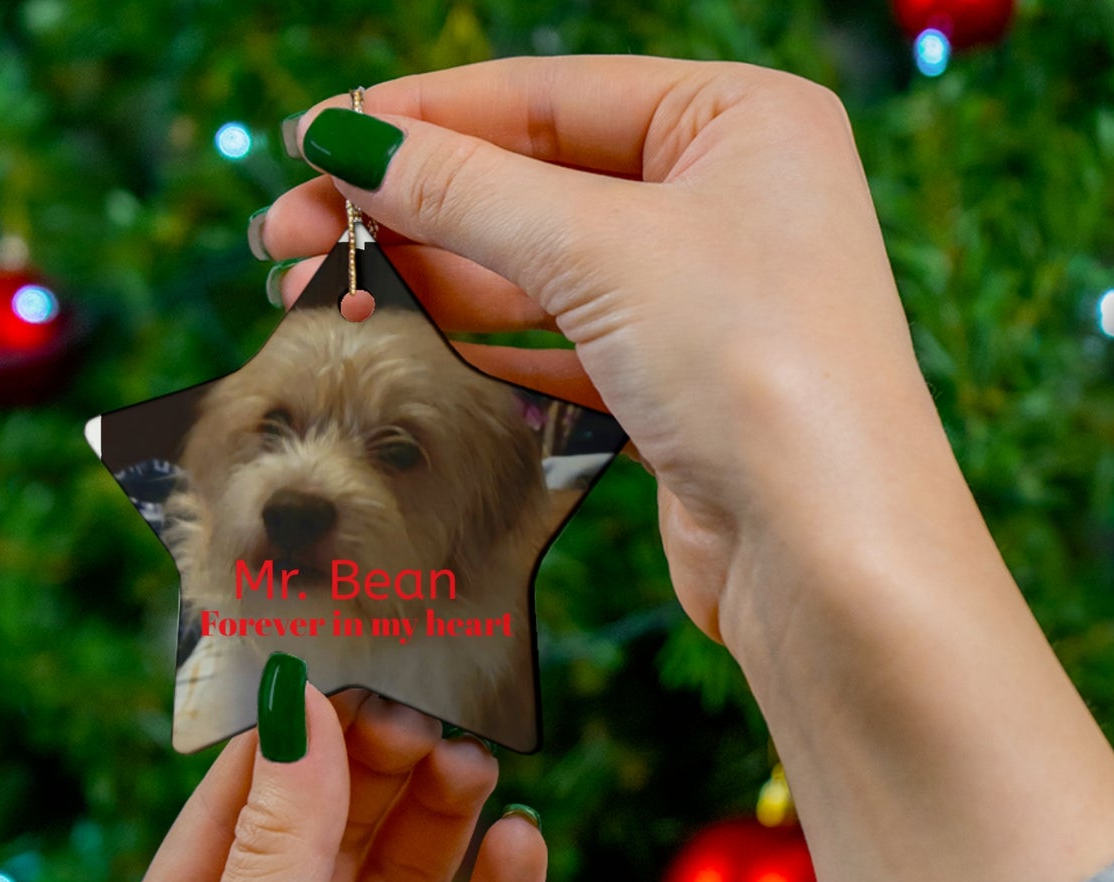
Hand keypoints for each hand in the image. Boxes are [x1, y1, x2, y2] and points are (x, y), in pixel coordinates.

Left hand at [91, 686, 545, 881]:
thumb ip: (275, 855)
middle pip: (330, 841)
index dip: (288, 741)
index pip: (234, 815)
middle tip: (429, 711)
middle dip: (375, 773)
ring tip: (477, 760)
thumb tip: (298, 714)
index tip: (345, 665)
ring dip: (440, 822)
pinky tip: (523, 847)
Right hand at [258, 56, 951, 647]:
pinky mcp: (677, 387)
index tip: (312, 141)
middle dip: (410, 207)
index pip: (546, 96)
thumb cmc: (755, 369)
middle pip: (533, 182)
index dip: (419, 118)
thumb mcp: (601, 248)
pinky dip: (482, 341)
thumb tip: (348, 142)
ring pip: (539, 269)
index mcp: (739, 120)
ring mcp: (703, 299)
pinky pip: (560, 343)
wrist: (827, 554)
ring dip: (433, 278)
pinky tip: (406, 335)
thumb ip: (467, 190)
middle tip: (286, 234)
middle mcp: (728, 199)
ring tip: (322, 288)